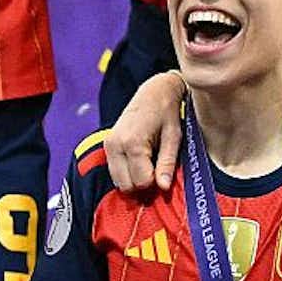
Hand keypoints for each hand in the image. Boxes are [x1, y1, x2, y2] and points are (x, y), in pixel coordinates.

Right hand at [104, 70, 185, 192]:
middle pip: (126, 185)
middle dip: (143, 183)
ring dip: (134, 179)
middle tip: (157, 171)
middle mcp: (115, 145)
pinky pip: (115, 171)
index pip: (141, 181)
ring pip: (118, 181)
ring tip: (149, 165)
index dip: (156, 182)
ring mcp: (108, 144)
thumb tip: (164, 188)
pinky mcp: (107, 144)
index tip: (164, 173)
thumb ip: (167, 164)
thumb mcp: (173, 139)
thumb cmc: (167, 113)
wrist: (153, 92)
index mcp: (132, 143)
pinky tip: (140, 161)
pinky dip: (127, 172)